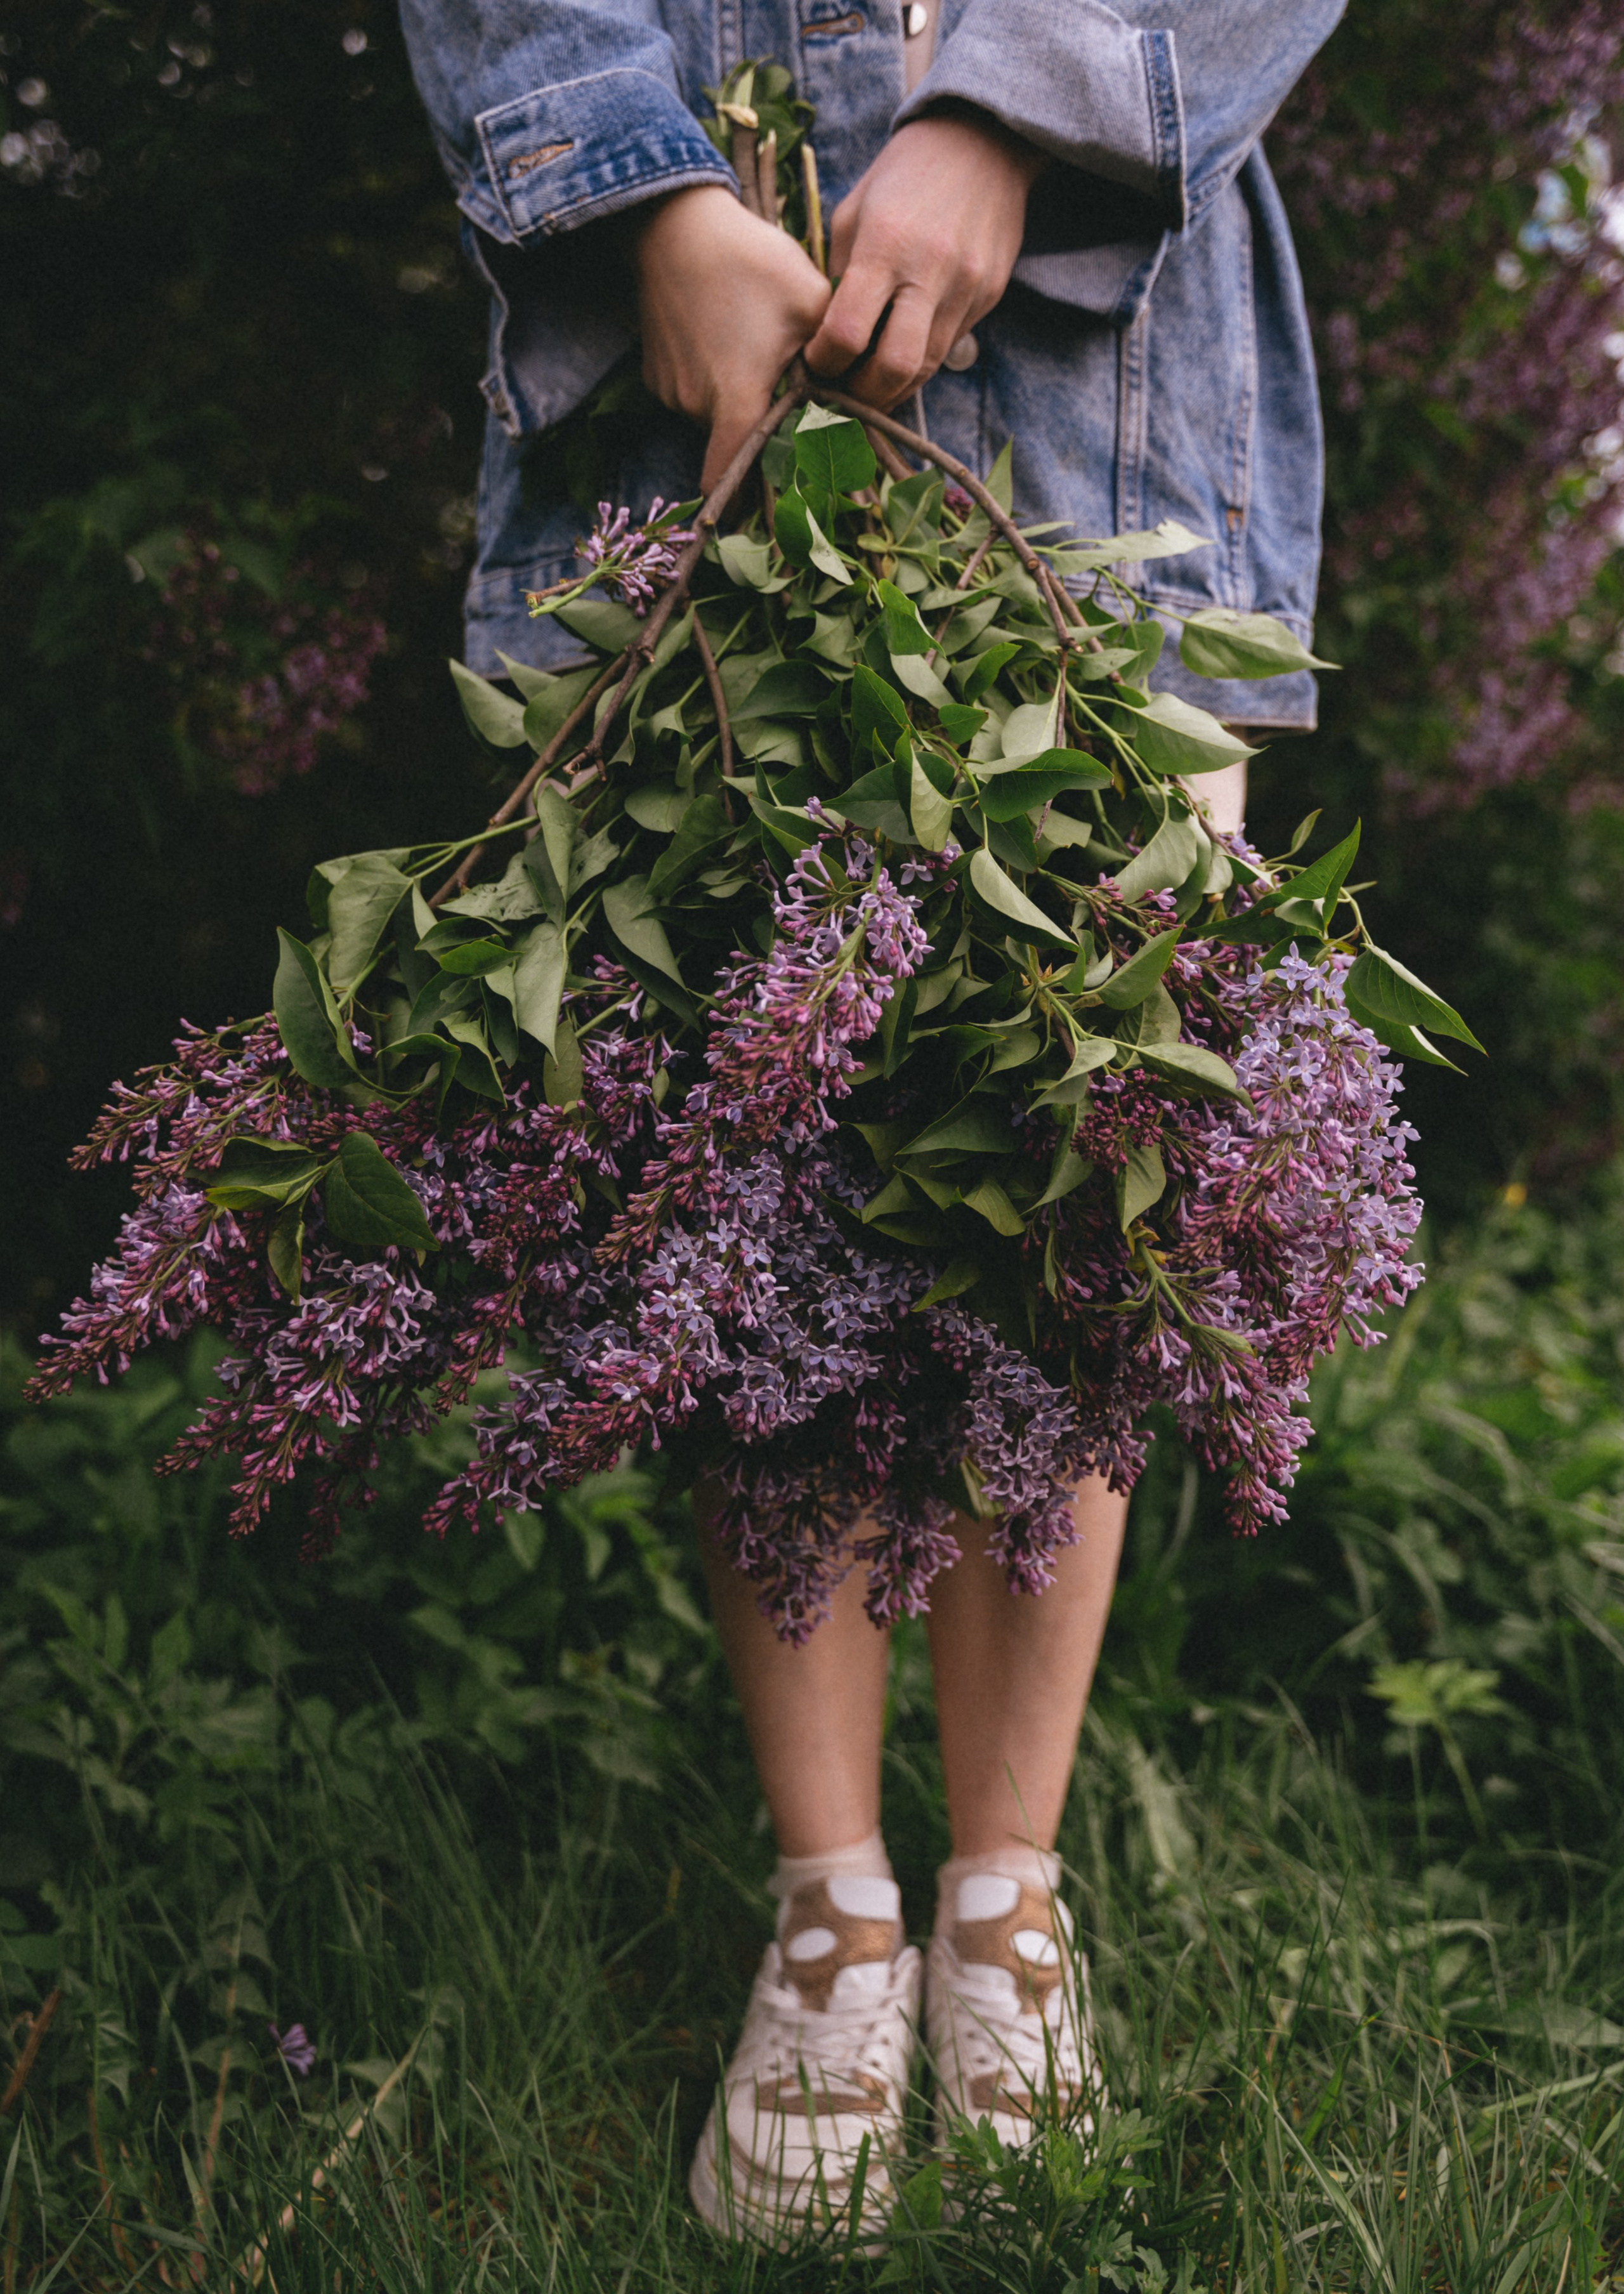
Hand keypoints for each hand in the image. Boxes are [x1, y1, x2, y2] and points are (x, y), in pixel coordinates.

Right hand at [632, 185, 831, 492]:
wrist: (673, 221)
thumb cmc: (750, 261)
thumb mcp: (810, 304)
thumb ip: (834, 359)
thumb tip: (853, 400)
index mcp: (737, 400)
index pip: (735, 481)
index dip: (755, 502)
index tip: (780, 506)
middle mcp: (697, 407)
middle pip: (738, 444)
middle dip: (764, 433)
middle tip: (790, 397)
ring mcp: (671, 392)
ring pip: (717, 418)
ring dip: (739, 404)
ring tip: (756, 354)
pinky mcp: (656, 374)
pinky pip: (694, 394)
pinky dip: (713, 382)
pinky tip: (726, 339)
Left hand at [804, 111, 1041, 407]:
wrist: (982, 142)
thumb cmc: (902, 176)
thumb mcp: (854, 212)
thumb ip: (840, 277)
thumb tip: (826, 339)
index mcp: (885, 245)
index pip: (847, 333)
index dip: (824, 361)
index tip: (815, 362)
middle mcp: (930, 271)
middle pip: (895, 368)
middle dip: (863, 395)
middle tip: (844, 393)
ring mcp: (967, 287)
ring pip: (926, 368)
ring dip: (893, 387)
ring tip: (869, 382)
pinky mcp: (990, 295)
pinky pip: (949, 346)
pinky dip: (921, 358)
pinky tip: (902, 349)